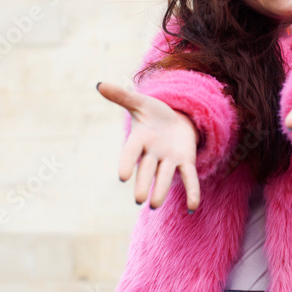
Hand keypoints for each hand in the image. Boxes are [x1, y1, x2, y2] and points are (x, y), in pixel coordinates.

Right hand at [96, 82, 200, 210]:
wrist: (176, 119)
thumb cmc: (154, 113)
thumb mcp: (140, 102)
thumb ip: (121, 96)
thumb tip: (99, 84)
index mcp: (140, 139)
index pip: (132, 152)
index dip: (127, 162)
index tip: (122, 176)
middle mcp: (153, 153)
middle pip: (147, 169)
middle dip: (143, 183)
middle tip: (139, 200)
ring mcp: (169, 159)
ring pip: (165, 176)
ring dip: (161, 190)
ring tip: (154, 206)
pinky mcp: (186, 161)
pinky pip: (189, 178)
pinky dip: (192, 192)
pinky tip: (192, 207)